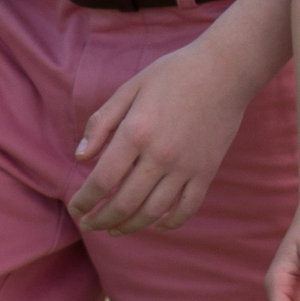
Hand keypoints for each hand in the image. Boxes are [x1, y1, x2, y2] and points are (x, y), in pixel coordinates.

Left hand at [67, 42, 251, 233]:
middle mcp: (160, 155)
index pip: (102, 179)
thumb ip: (102, 122)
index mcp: (136, 132)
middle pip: (124, 203)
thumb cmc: (172, 74)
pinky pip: (187, 208)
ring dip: (129, 226)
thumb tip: (80, 156)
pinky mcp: (206, 172)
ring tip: (114, 229)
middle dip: (101, 219)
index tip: (75, 207)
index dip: (85, 199)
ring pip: (153, 212)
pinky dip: (170, 223)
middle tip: (88, 224)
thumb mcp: (130, 88)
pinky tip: (156, 226)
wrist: (224, 70)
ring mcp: (186, 167)